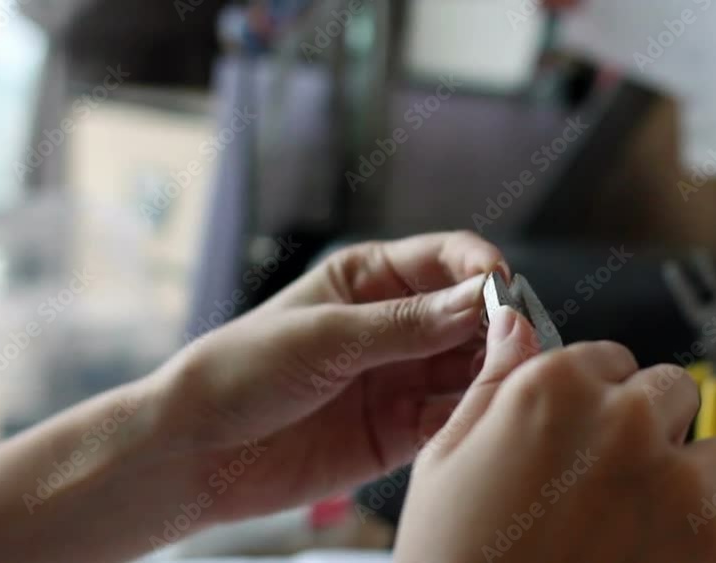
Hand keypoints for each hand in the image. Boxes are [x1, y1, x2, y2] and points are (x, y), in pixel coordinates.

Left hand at [149, 231, 508, 521]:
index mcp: (371, 280)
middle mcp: (394, 326)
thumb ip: (405, 324)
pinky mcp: (400, 431)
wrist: (199, 452)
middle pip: (469, 316)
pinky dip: (469, 417)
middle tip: (516, 343)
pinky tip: (477, 418)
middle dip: (496, 326)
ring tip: (504, 381)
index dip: (481, 270)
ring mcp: (399, 378)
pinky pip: (449, 419)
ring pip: (468, 368)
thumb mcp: (325, 336)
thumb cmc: (243, 369)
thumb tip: (481, 299)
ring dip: (490, 373)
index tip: (503, 290)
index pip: (446, 260)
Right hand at [395, 306, 715, 562]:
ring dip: (694, 483)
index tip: (585, 433)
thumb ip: (493, 383)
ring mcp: (679, 485)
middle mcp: (625, 422)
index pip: (612, 358)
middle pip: (673, 392)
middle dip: (652, 428)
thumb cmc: (455, 556)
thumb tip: (512, 325)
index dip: (598, 398)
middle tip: (613, 482)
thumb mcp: (447, 459)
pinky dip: (705, 553)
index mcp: (556, 388)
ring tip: (642, 528)